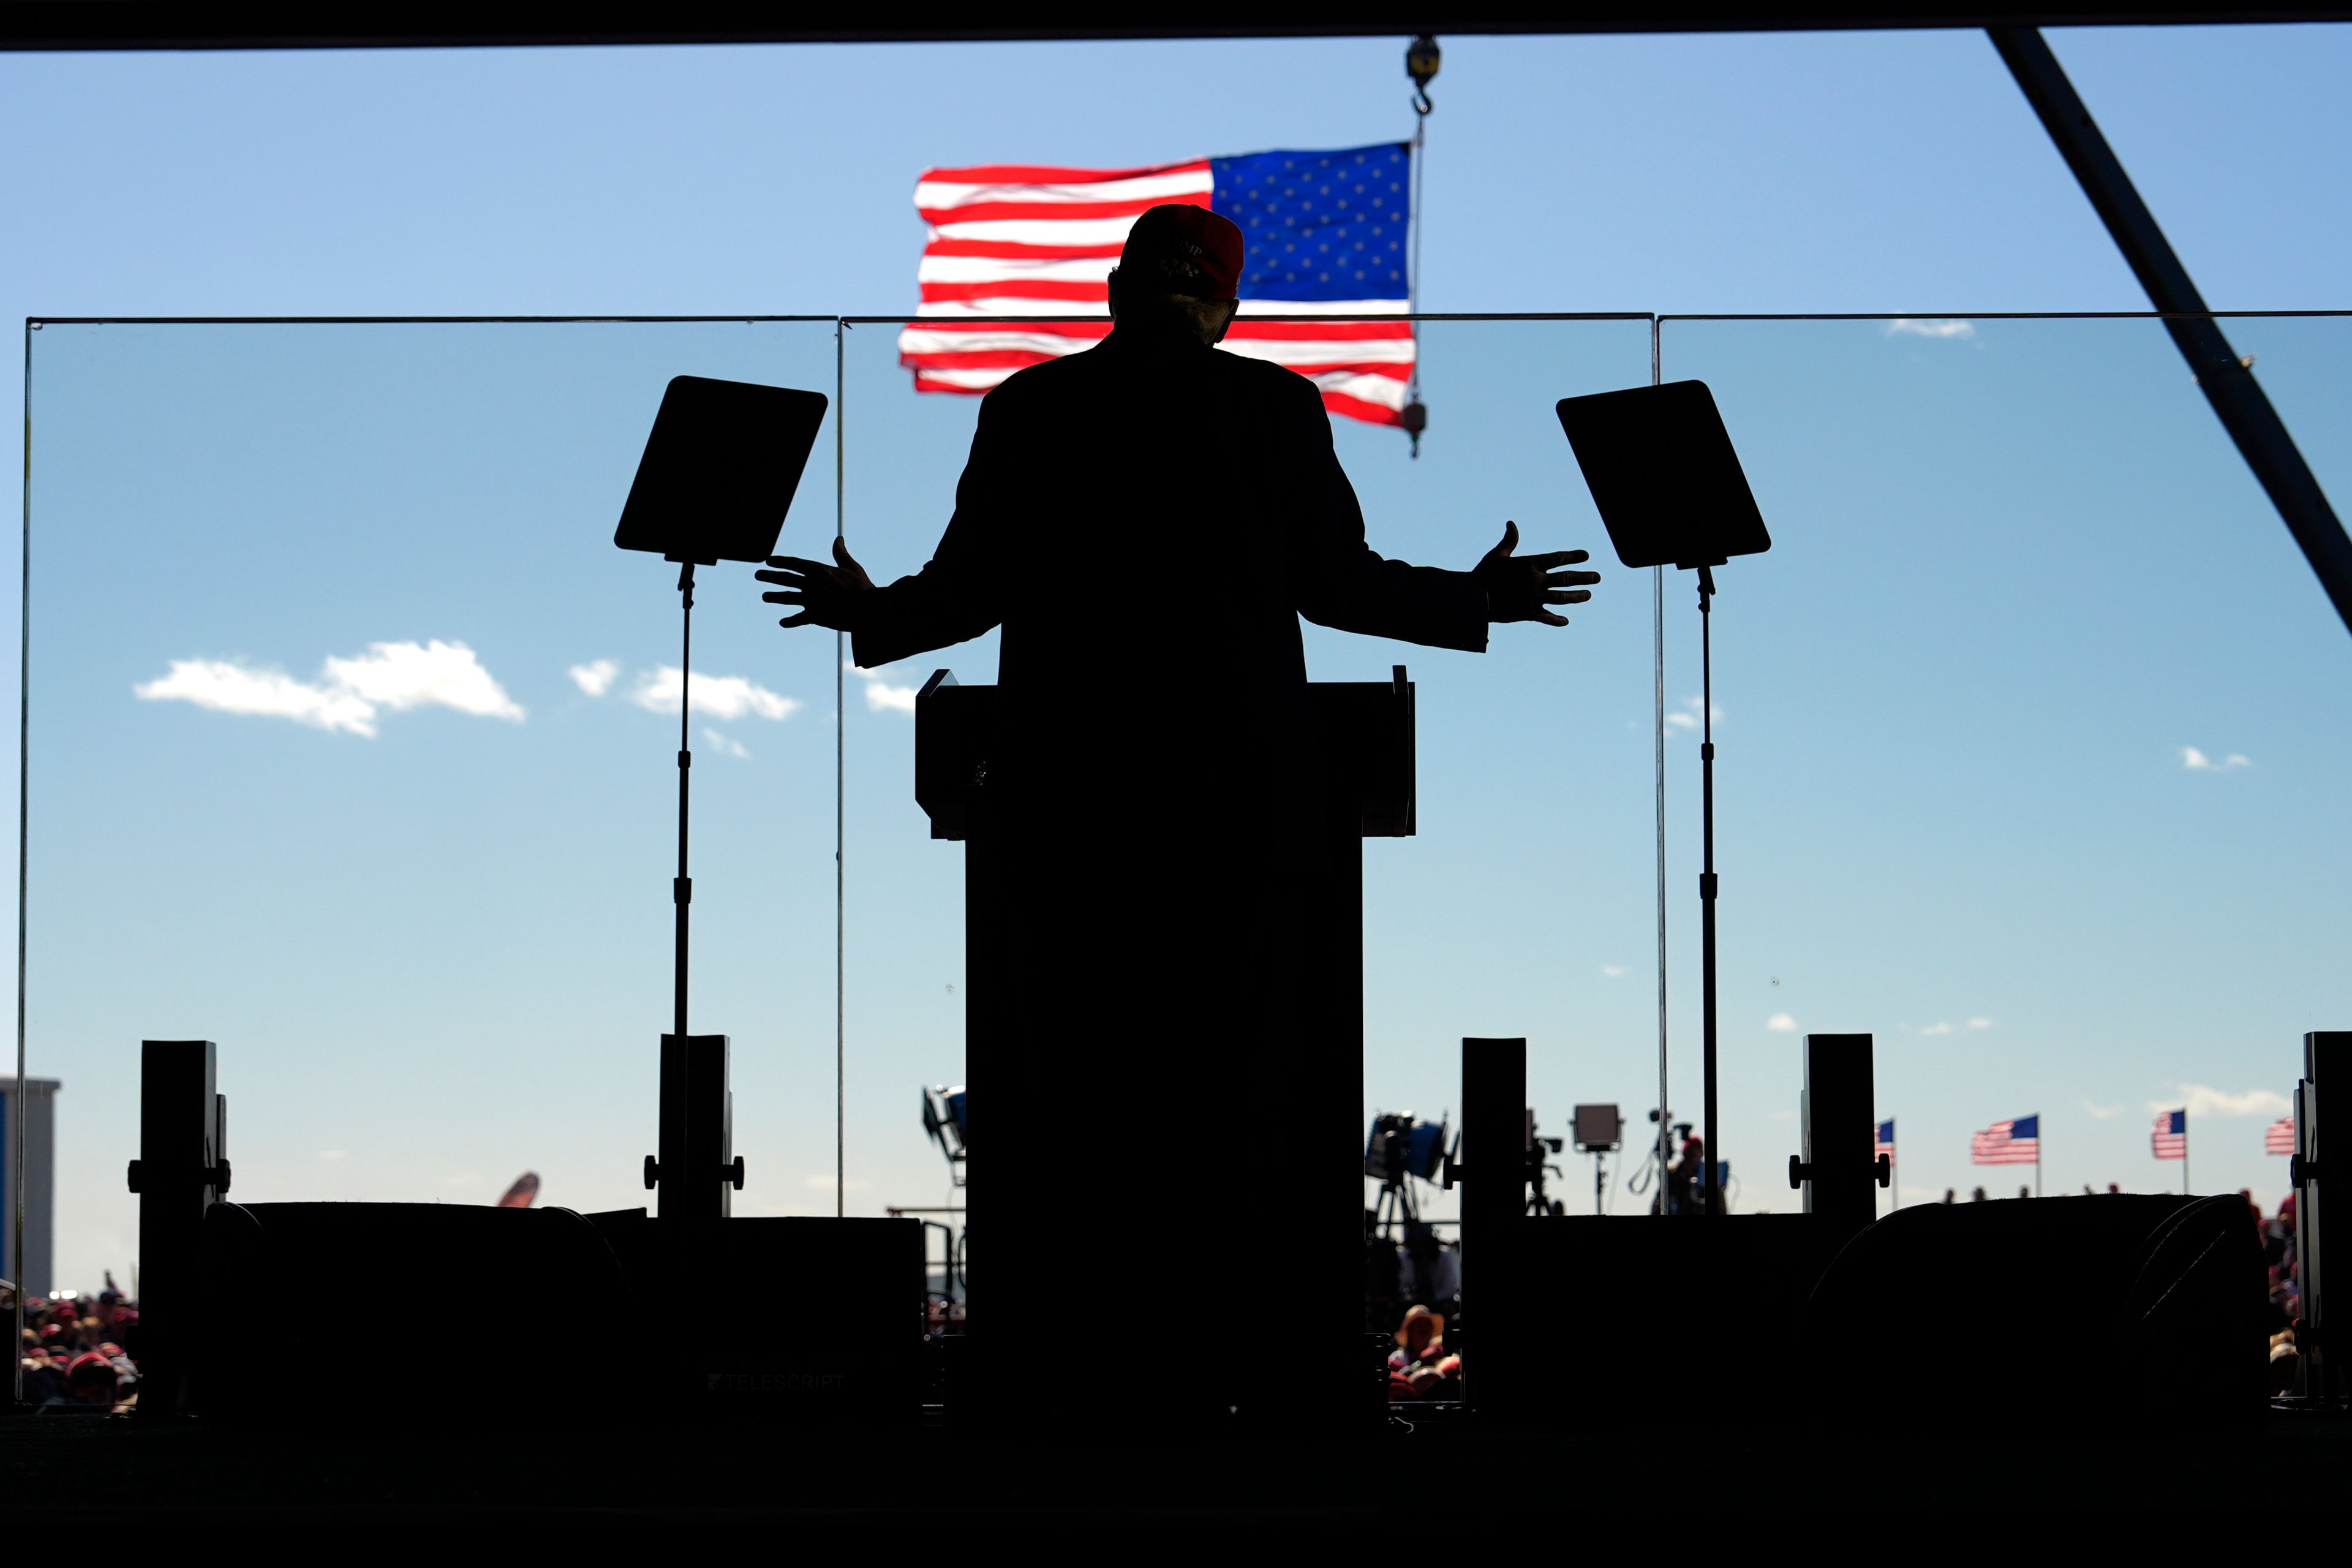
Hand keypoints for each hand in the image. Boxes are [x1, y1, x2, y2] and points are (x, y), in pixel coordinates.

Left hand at [756, 536, 873, 630]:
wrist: (868, 609)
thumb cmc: (862, 587)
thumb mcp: (851, 567)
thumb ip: (840, 553)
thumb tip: (838, 538)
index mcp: (819, 570)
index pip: (794, 563)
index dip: (780, 561)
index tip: (768, 560)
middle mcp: (811, 584)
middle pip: (785, 578)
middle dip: (769, 576)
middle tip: (757, 575)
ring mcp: (811, 600)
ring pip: (787, 597)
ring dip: (774, 596)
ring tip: (764, 596)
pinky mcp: (816, 616)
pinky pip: (799, 619)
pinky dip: (790, 621)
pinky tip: (782, 622)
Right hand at [1472, 521, 1598, 625]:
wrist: (1473, 599)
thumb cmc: (1483, 574)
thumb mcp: (1496, 555)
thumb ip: (1509, 541)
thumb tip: (1511, 524)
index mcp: (1529, 564)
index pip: (1557, 558)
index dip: (1573, 556)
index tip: (1586, 556)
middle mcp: (1535, 580)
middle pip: (1566, 578)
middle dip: (1584, 577)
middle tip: (1598, 577)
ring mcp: (1533, 598)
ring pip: (1562, 598)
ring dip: (1577, 597)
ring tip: (1588, 595)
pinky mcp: (1527, 613)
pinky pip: (1546, 618)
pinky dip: (1556, 620)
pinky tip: (1566, 621)